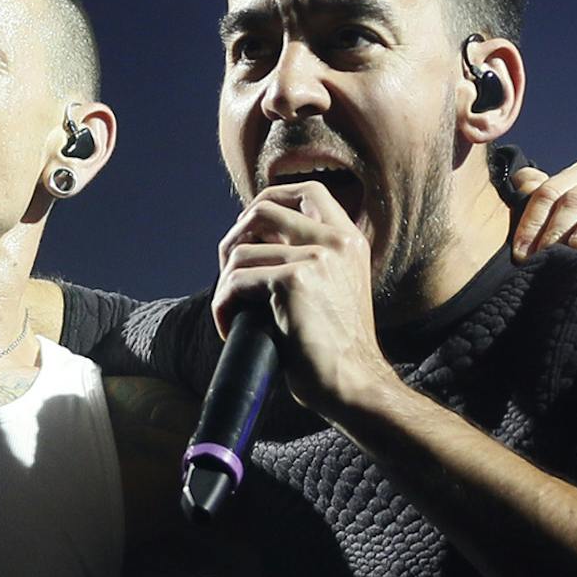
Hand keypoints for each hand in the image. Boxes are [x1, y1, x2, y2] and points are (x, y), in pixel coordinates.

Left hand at [210, 182, 392, 419]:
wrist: (353, 385)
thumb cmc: (335, 348)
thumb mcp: (335, 289)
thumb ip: (309, 259)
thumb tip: (253, 239)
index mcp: (349, 240)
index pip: (307, 191)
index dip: (269, 201)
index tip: (251, 232)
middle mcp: (337, 241)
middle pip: (263, 208)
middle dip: (234, 238)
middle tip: (231, 276)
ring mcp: (317, 257)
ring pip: (241, 251)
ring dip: (224, 284)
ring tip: (232, 313)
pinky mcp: (294, 282)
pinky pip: (235, 282)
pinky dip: (223, 306)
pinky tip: (230, 328)